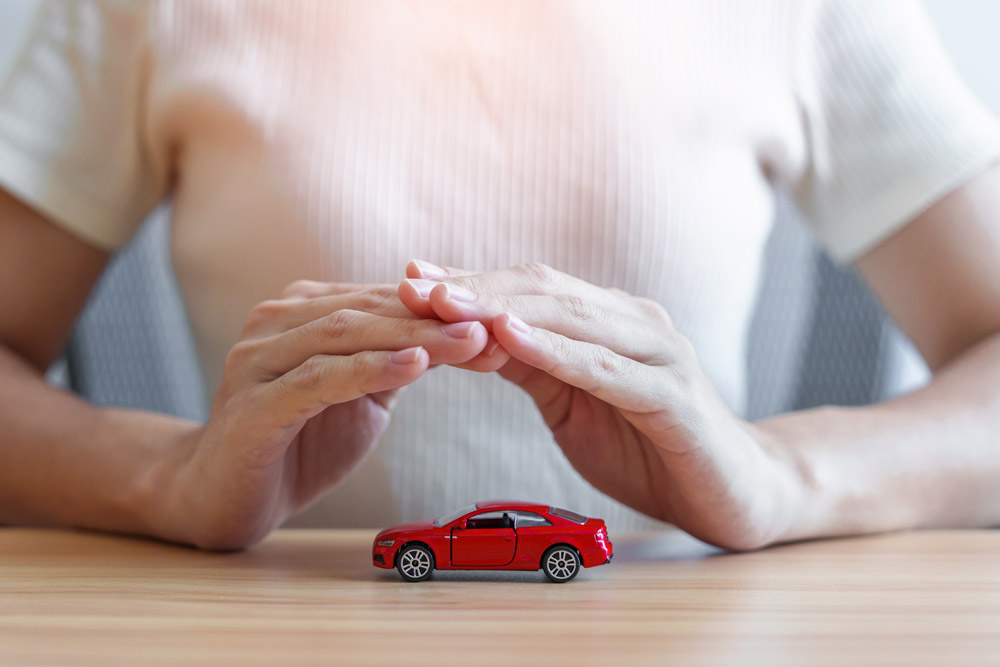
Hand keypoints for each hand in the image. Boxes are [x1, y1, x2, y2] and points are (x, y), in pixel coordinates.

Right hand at [159, 280, 505, 549]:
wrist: (220, 497)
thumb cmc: (296, 444)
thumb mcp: (360, 396)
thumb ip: (402, 362)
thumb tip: (472, 334)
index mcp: (302, 313)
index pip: (382, 300)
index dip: (441, 307)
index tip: (500, 316)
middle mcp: (276, 323)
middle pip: (370, 311)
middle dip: (437, 317)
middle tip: (495, 323)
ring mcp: (258, 360)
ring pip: (347, 336)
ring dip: (414, 337)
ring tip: (470, 339)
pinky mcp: (253, 405)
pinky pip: (319, 380)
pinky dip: (369, 370)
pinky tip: (414, 366)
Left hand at [399, 261, 804, 549]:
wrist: (735, 494)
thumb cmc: (649, 448)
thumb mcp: (573, 404)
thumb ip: (531, 367)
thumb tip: (466, 336)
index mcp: (608, 322)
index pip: (530, 289)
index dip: (470, 282)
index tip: (408, 279)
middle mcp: (635, 323)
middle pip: (544, 292)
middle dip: (474, 288)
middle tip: (412, 287)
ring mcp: (659, 355)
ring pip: (571, 319)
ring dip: (502, 309)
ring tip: (445, 304)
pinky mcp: (674, 397)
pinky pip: (606, 369)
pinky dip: (557, 351)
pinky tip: (512, 339)